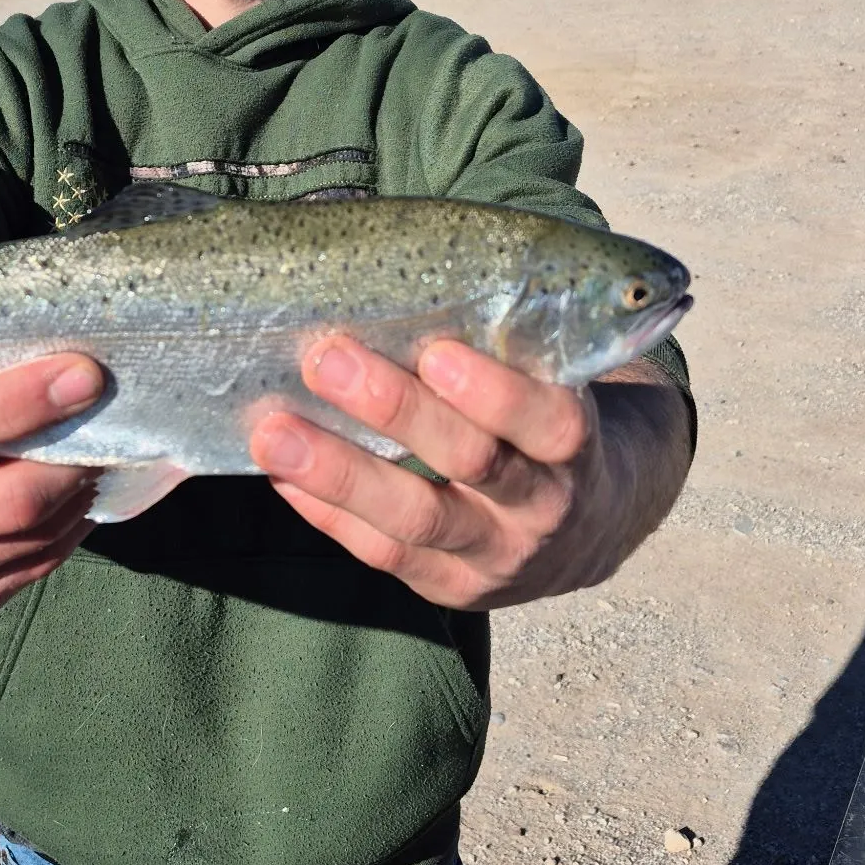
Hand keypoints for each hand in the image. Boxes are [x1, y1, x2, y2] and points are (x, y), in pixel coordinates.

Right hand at [0, 356, 104, 640]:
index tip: (84, 374)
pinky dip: (63, 533)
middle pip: (5, 503)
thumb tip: (43, 345)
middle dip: (72, 459)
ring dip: (76, 496)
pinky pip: (26, 576)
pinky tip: (71, 499)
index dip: (20, 401)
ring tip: (96, 453)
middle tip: (108, 418)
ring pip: (27, 543)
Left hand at [249, 338, 688, 610]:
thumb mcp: (553, 386)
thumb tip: (398, 277)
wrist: (591, 526)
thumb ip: (505, 348)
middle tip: (326, 359)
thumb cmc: (545, 423)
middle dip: (396, 411)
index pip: (549, 423)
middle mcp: (541, 509)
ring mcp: (492, 557)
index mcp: (576, 448)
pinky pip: (380, 552)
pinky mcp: (447, 587)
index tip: (435, 351)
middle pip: (471, 464)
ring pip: (413, 520)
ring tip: (274, 433)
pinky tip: (281, 474)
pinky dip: (326, 510)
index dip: (495, 393)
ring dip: (338, 472)